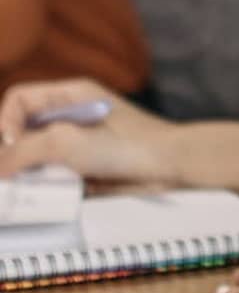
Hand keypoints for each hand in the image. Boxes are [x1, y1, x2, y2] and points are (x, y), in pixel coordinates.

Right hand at [0, 79, 178, 188]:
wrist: (170, 168)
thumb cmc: (127, 145)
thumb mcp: (66, 142)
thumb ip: (24, 151)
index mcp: (70, 95)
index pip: (18, 100)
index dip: (5, 124)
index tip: (11, 151)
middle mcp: (72, 116)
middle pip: (23, 131)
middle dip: (14, 155)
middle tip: (14, 178)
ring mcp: (79, 143)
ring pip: (36, 159)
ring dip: (30, 176)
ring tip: (35, 189)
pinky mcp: (86, 170)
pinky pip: (54, 178)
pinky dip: (47, 190)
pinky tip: (53, 197)